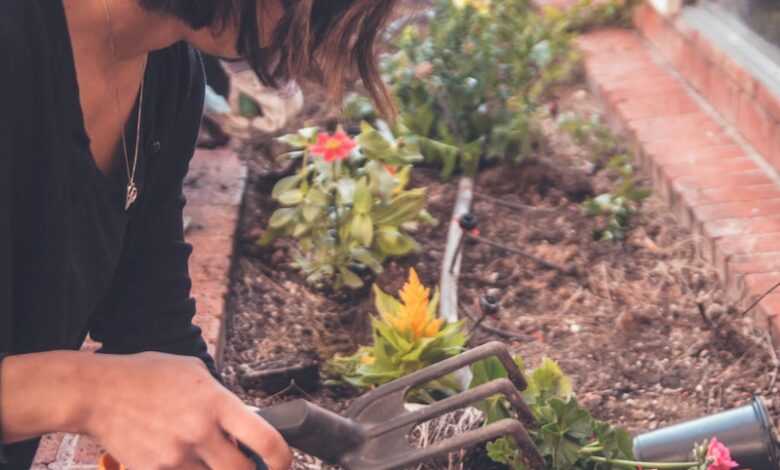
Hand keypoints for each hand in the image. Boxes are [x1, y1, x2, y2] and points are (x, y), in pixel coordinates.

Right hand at [81, 352, 291, 469]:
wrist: (98, 392)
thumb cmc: (147, 376)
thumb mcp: (194, 373)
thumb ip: (221, 398)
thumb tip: (242, 421)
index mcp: (216, 403)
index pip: (265, 440)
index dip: (282, 459)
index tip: (283, 464)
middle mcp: (200, 432)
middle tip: (247, 465)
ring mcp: (175, 456)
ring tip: (205, 454)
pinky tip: (180, 457)